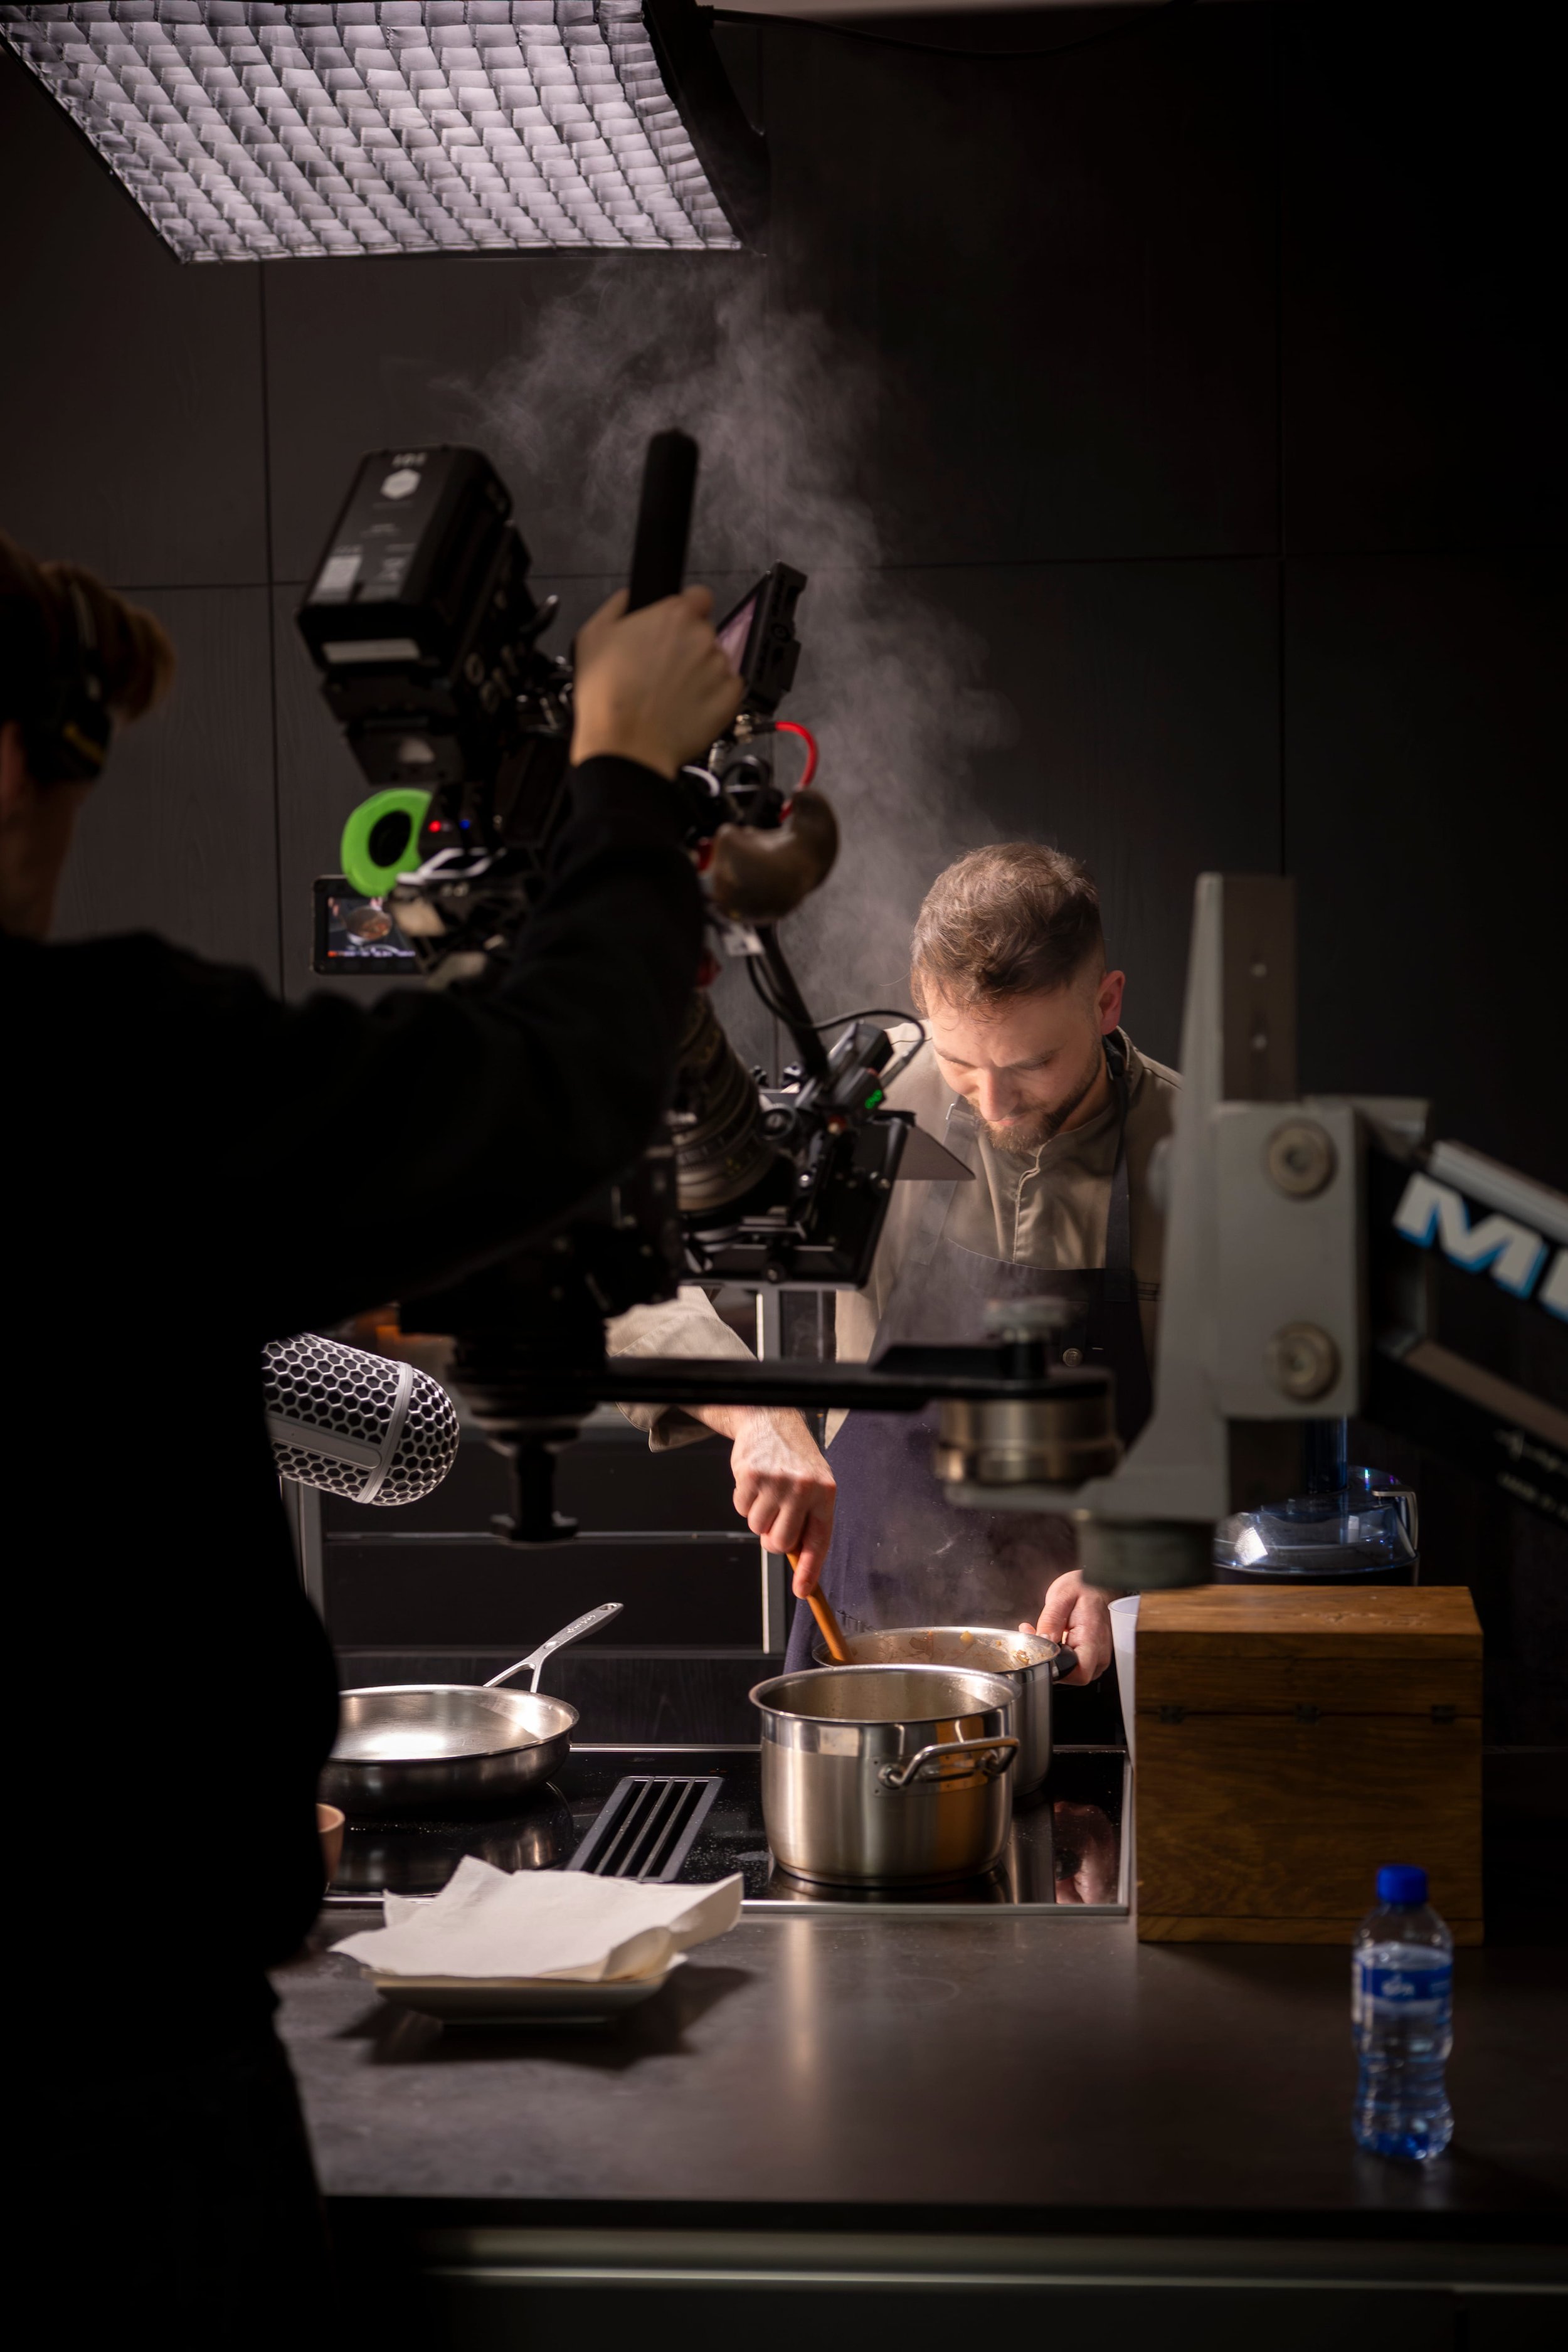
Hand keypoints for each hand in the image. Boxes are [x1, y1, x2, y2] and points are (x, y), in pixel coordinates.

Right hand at [571, 586, 743, 778]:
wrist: (625, 745)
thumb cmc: (608, 695)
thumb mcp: (593, 635)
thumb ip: (618, 606)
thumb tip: (629, 598)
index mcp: (674, 615)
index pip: (699, 596)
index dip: (686, 610)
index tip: (675, 626)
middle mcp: (702, 637)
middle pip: (703, 632)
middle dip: (686, 646)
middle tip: (661, 669)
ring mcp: (719, 668)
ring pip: (714, 662)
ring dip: (698, 672)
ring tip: (669, 693)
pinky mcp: (729, 699)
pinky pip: (726, 690)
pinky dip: (711, 697)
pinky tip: (685, 707)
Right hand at [693, 1405, 834, 1594]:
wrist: (772, 1420)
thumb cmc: (794, 1460)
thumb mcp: (813, 1485)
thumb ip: (807, 1519)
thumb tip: (797, 1560)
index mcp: (825, 1493)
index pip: (818, 1541)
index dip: (809, 1570)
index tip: (802, 1592)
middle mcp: (803, 1488)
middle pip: (780, 1542)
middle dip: (772, 1537)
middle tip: (774, 1517)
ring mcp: (776, 1481)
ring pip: (757, 1527)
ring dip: (757, 1515)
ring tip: (767, 1490)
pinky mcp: (751, 1475)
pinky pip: (740, 1508)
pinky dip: (743, 1499)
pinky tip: (754, 1480)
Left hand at [1022, 1568, 1111, 1684]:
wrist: (1098, 1584)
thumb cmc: (1083, 1587)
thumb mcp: (1060, 1597)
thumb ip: (1050, 1623)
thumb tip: (1042, 1644)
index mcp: (1093, 1637)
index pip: (1079, 1674)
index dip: (1057, 1670)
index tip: (1040, 1653)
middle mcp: (1100, 1651)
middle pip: (1074, 1676)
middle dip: (1051, 1662)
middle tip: (1036, 1639)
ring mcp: (1099, 1655)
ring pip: (1074, 1672)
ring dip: (1054, 1659)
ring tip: (1044, 1636)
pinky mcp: (1095, 1655)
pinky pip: (1076, 1665)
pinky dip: (1061, 1656)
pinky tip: (1053, 1640)